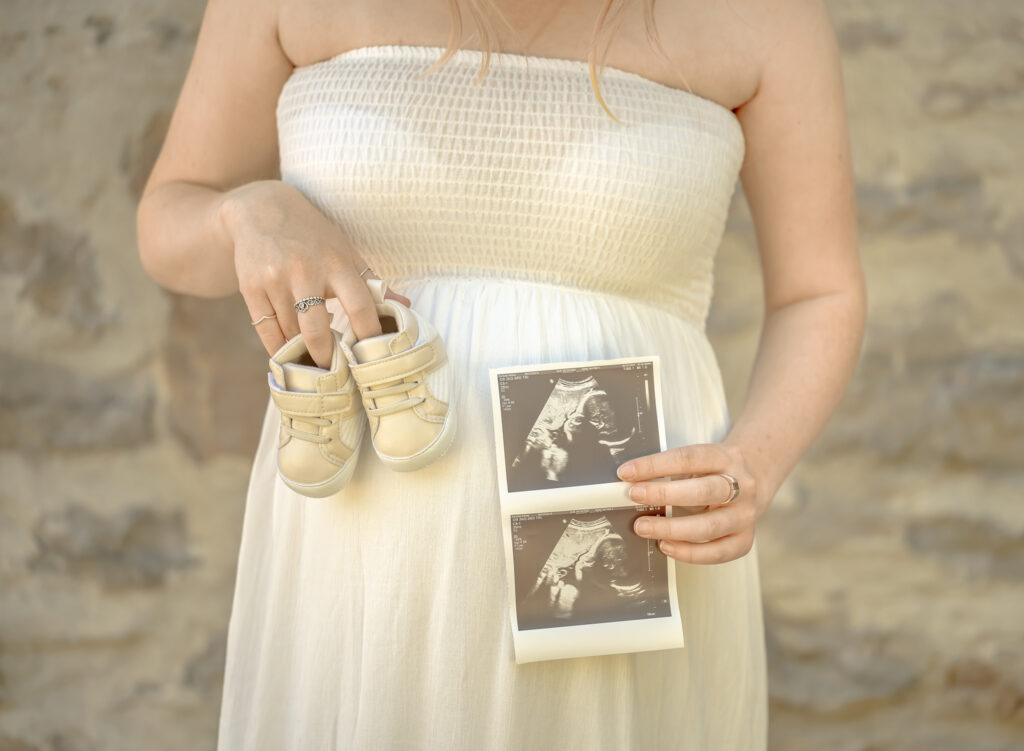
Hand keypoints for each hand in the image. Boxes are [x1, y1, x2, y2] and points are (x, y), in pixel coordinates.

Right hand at [219, 180, 411, 368]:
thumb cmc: (313, 236)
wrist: (261, 210)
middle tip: (335, 374)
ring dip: (303, 352)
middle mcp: (304, 271)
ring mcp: (274, 280)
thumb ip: (373, 282)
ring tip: (314, 363)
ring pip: (291, 333)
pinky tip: (289, 353)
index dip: (368, 335)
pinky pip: (266, 330)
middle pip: (317, 330)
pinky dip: (279, 347)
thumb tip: (405, 306)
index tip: (373, 358)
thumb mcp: (345, 251)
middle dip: (326, 357)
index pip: (360, 306)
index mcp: (336, 263)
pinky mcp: (250, 288)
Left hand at [616, 443, 766, 564]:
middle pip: (704, 491)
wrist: (755, 478)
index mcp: (726, 458)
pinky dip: (689, 553)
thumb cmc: (716, 470)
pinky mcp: (745, 538)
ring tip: (644, 527)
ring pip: (709, 526)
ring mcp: (745, 514)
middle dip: (664, 494)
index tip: (627, 472)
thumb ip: (671, 470)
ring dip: (672, 529)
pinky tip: (666, 546)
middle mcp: (741, 485)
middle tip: (634, 496)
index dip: (655, 465)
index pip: (689, 458)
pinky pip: (718, 552)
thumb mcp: (700, 460)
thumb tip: (630, 482)